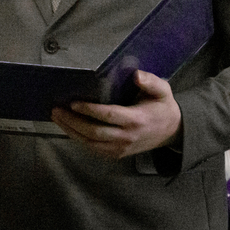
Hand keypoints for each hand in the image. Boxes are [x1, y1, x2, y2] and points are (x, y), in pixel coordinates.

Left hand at [51, 70, 181, 159]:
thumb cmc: (162, 107)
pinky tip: (68, 128)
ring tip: (57, 118)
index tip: (73, 103)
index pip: (108, 116)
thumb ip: (150, 82)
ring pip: (90, 143)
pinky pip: (93, 149)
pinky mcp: (117, 154)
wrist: (172, 131)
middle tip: (56, 110)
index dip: (89, 110)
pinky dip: (78, 139)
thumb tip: (136, 75)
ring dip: (71, 131)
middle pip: (94, 132)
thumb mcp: (162, 90)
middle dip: (72, 121)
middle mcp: (127, 137)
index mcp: (136, 120)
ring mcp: (121, 148)